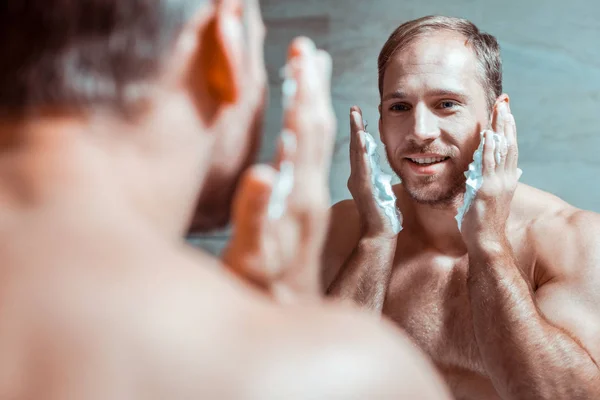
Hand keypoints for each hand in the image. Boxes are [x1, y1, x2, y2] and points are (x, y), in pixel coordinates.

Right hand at [222, 37, 335, 302]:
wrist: (282, 321)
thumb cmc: (258, 294)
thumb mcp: (251, 260)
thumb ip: (257, 218)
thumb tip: (267, 172)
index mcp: (301, 198)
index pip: (308, 132)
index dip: (304, 90)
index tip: (302, 52)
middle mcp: (310, 196)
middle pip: (319, 130)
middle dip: (311, 86)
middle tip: (305, 48)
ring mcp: (309, 204)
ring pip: (318, 144)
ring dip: (312, 102)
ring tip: (307, 72)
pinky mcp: (304, 213)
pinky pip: (312, 166)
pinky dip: (307, 136)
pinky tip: (300, 126)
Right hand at [347, 106, 398, 239]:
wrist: (378, 236)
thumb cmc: (383, 218)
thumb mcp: (382, 194)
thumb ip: (379, 182)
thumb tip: (381, 174)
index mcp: (361, 178)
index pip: (359, 150)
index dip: (358, 132)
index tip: (359, 115)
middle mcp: (356, 178)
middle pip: (355, 147)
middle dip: (355, 126)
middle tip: (354, 108)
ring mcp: (359, 182)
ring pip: (357, 153)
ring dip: (356, 133)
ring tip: (356, 116)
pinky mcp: (364, 189)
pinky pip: (363, 166)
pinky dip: (361, 152)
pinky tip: (362, 139)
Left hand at [461, 98, 519, 248]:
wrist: (487, 242)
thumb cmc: (483, 223)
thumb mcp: (486, 197)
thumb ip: (484, 182)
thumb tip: (478, 172)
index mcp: (507, 179)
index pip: (509, 148)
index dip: (507, 129)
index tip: (505, 112)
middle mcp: (507, 178)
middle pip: (509, 143)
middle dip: (506, 121)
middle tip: (503, 101)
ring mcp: (498, 183)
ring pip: (502, 149)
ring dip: (500, 127)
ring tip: (499, 109)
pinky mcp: (487, 189)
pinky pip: (488, 164)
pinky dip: (488, 147)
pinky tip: (487, 133)